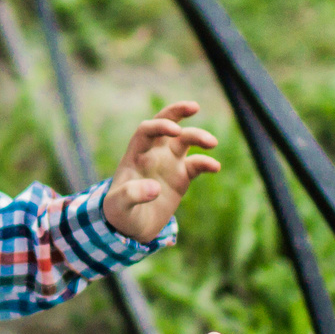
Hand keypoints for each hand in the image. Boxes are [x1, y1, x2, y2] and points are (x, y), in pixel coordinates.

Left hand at [103, 101, 221, 243]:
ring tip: (212, 143)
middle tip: (194, 106)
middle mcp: (153, 153)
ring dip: (199, 137)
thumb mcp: (119, 205)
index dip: (160, 126)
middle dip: (178, 111)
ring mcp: (169, 163)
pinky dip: (207, 163)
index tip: (175, 130)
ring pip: (185, 140)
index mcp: (135, 154)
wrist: (131, 227)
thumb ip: (132, 194)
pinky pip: (197, 164)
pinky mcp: (182, 177)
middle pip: (166, 123)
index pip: (147, 130)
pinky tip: (215, 167)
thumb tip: (155, 188)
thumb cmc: (120, 212)